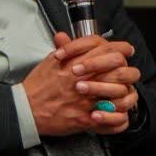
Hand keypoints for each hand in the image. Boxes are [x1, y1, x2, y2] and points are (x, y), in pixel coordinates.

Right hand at [23, 33, 138, 135]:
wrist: (27, 108)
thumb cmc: (38, 86)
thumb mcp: (50, 60)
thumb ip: (65, 48)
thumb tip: (66, 36)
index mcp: (77, 63)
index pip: (109, 50)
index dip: (121, 49)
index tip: (125, 51)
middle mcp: (86, 80)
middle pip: (121, 71)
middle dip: (128, 71)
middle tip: (128, 73)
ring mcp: (88, 100)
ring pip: (121, 94)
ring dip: (126, 94)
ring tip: (125, 93)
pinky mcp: (86, 119)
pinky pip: (112, 119)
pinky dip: (119, 117)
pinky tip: (118, 113)